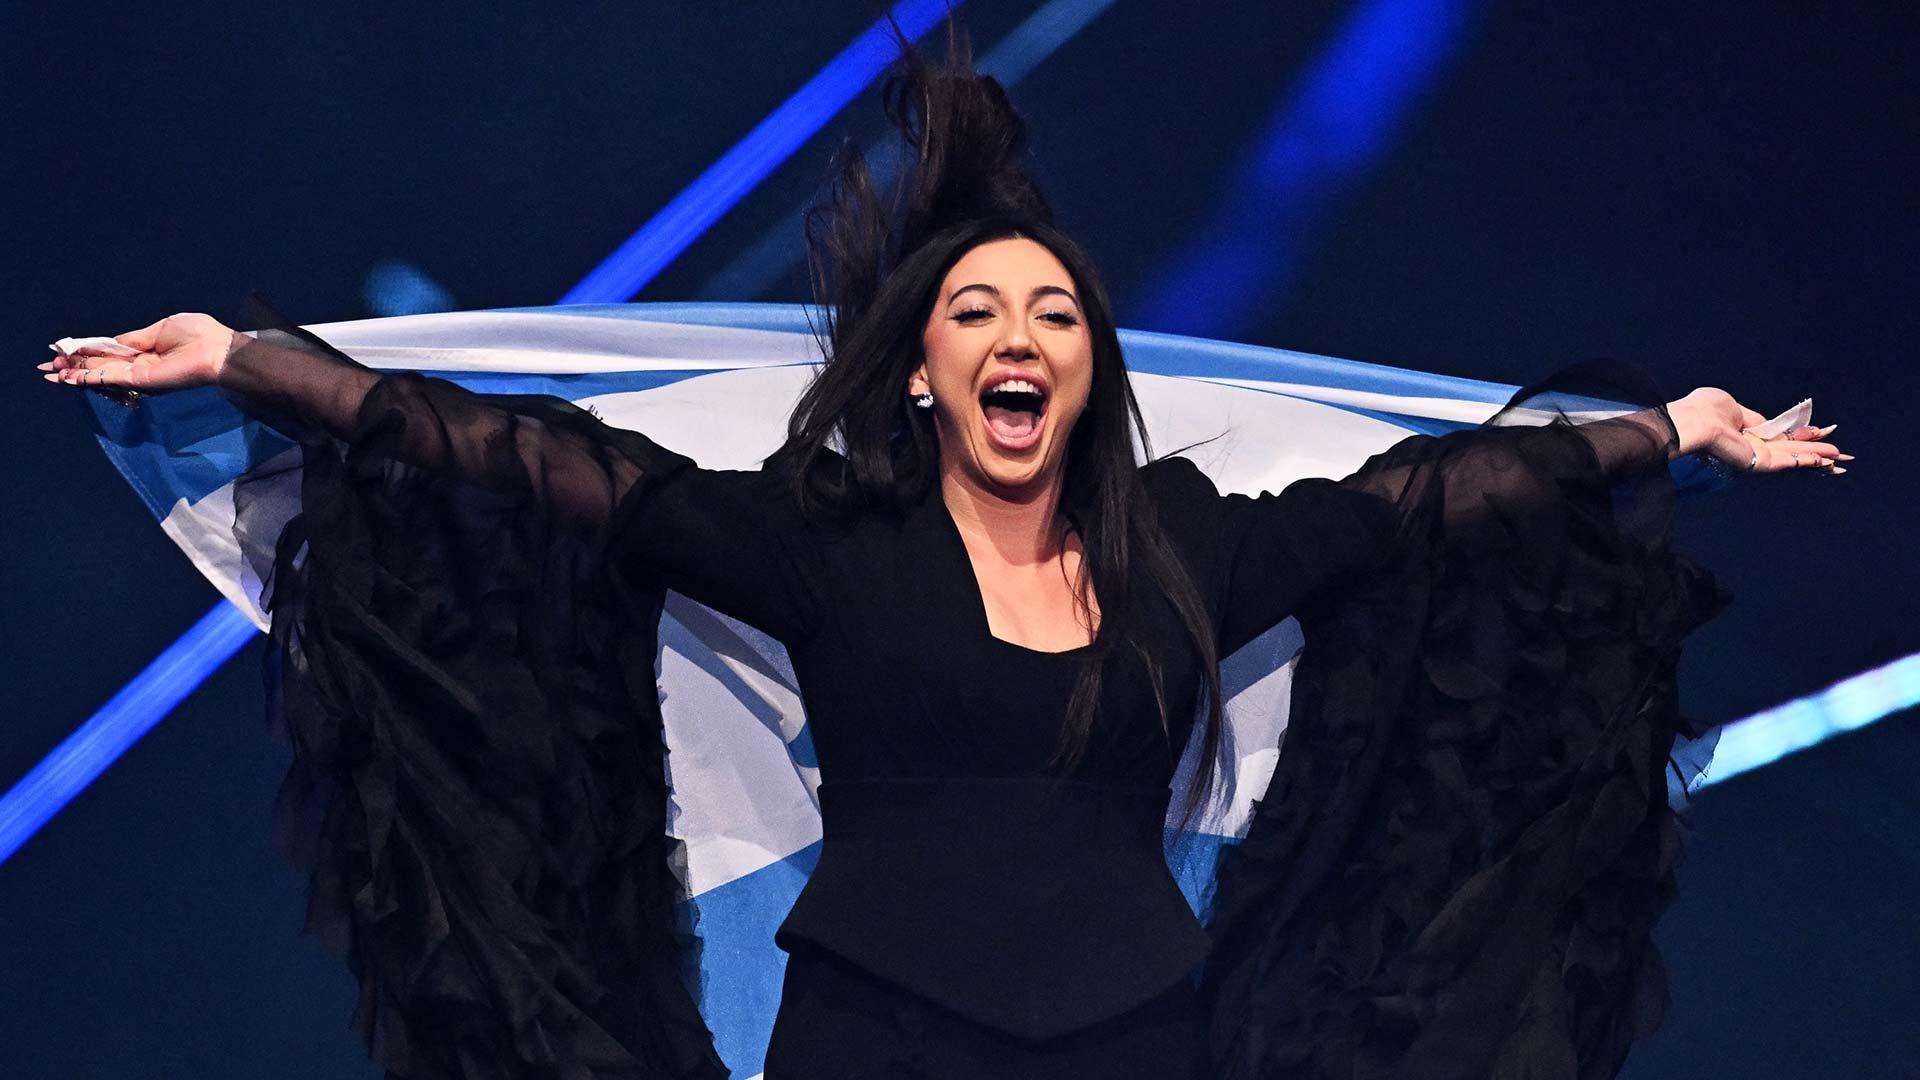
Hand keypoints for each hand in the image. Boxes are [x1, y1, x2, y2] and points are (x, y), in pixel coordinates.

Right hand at [39, 312, 239, 395]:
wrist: (219, 351)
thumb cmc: (199, 335)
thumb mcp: (161, 329)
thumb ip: (135, 338)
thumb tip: (113, 342)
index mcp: (145, 350)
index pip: (109, 352)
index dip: (86, 351)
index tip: (63, 350)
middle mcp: (140, 364)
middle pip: (99, 366)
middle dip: (73, 366)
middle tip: (47, 368)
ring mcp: (140, 374)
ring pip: (100, 374)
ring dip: (74, 373)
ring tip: (52, 374)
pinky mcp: (143, 381)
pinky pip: (111, 378)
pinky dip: (89, 377)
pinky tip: (70, 377)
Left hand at [1666, 387, 1850, 475]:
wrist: (1693, 422)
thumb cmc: (1704, 409)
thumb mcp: (1732, 406)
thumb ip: (1754, 417)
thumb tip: (1767, 424)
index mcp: (1744, 431)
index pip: (1778, 435)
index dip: (1800, 434)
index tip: (1820, 431)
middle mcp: (1751, 446)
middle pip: (1790, 449)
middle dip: (1816, 450)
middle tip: (1840, 453)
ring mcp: (1754, 456)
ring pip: (1793, 458)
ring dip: (1817, 457)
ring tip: (1839, 459)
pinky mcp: (1755, 463)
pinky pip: (1786, 462)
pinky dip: (1807, 462)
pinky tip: (1825, 462)